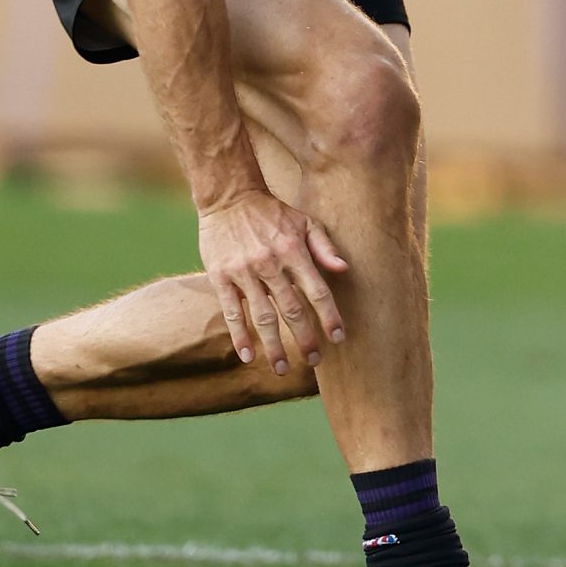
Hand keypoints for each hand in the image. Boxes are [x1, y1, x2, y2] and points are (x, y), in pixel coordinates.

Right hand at [197, 189, 347, 375]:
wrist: (230, 197)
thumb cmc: (273, 213)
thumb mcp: (306, 222)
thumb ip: (325, 247)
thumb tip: (344, 270)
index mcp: (294, 251)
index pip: (317, 290)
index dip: (329, 316)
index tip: (339, 337)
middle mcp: (271, 263)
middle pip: (291, 309)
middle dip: (305, 338)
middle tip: (315, 361)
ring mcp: (244, 272)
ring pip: (262, 316)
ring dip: (273, 345)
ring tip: (282, 368)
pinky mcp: (221, 277)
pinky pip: (232, 312)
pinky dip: (240, 336)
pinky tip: (248, 356)